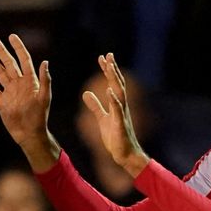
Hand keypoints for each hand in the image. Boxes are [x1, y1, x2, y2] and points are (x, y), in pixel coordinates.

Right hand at [0, 34, 58, 170]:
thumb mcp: (44, 97)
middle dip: (1, 51)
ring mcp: (9, 91)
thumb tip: (45, 62)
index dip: (18, 48)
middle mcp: (19, 83)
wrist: (29, 134)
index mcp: (30, 81)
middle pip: (8, 63)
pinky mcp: (1, 101)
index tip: (12, 36)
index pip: (24, 60)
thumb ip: (45, 80)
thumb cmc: (39, 117)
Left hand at [82, 53, 148, 175]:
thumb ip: (95, 106)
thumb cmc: (115, 137)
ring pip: (119, 93)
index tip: (102, 57)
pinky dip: (114, 100)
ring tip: (109, 67)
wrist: (125, 155)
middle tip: (108, 55)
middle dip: (112, 69)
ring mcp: (122, 114)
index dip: (107, 70)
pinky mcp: (120, 124)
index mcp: (116, 104)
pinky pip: (118, 110)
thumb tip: (86, 93)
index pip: (112, 83)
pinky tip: (109, 91)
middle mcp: (121, 106)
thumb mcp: (102, 119)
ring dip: (114, 80)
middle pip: (117, 84)